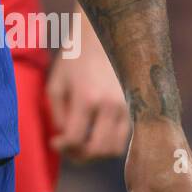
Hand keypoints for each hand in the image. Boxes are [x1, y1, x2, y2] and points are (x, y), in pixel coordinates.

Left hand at [47, 20, 129, 162]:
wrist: (104, 35)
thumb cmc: (74, 58)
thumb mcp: (57, 83)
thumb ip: (58, 114)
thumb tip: (66, 140)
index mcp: (87, 97)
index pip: (75, 139)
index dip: (63, 147)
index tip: (55, 143)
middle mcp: (110, 105)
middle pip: (97, 150)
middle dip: (80, 156)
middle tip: (69, 149)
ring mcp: (126, 107)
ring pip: (114, 149)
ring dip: (96, 153)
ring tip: (82, 144)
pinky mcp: (135, 107)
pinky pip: (125, 138)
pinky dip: (110, 143)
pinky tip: (96, 134)